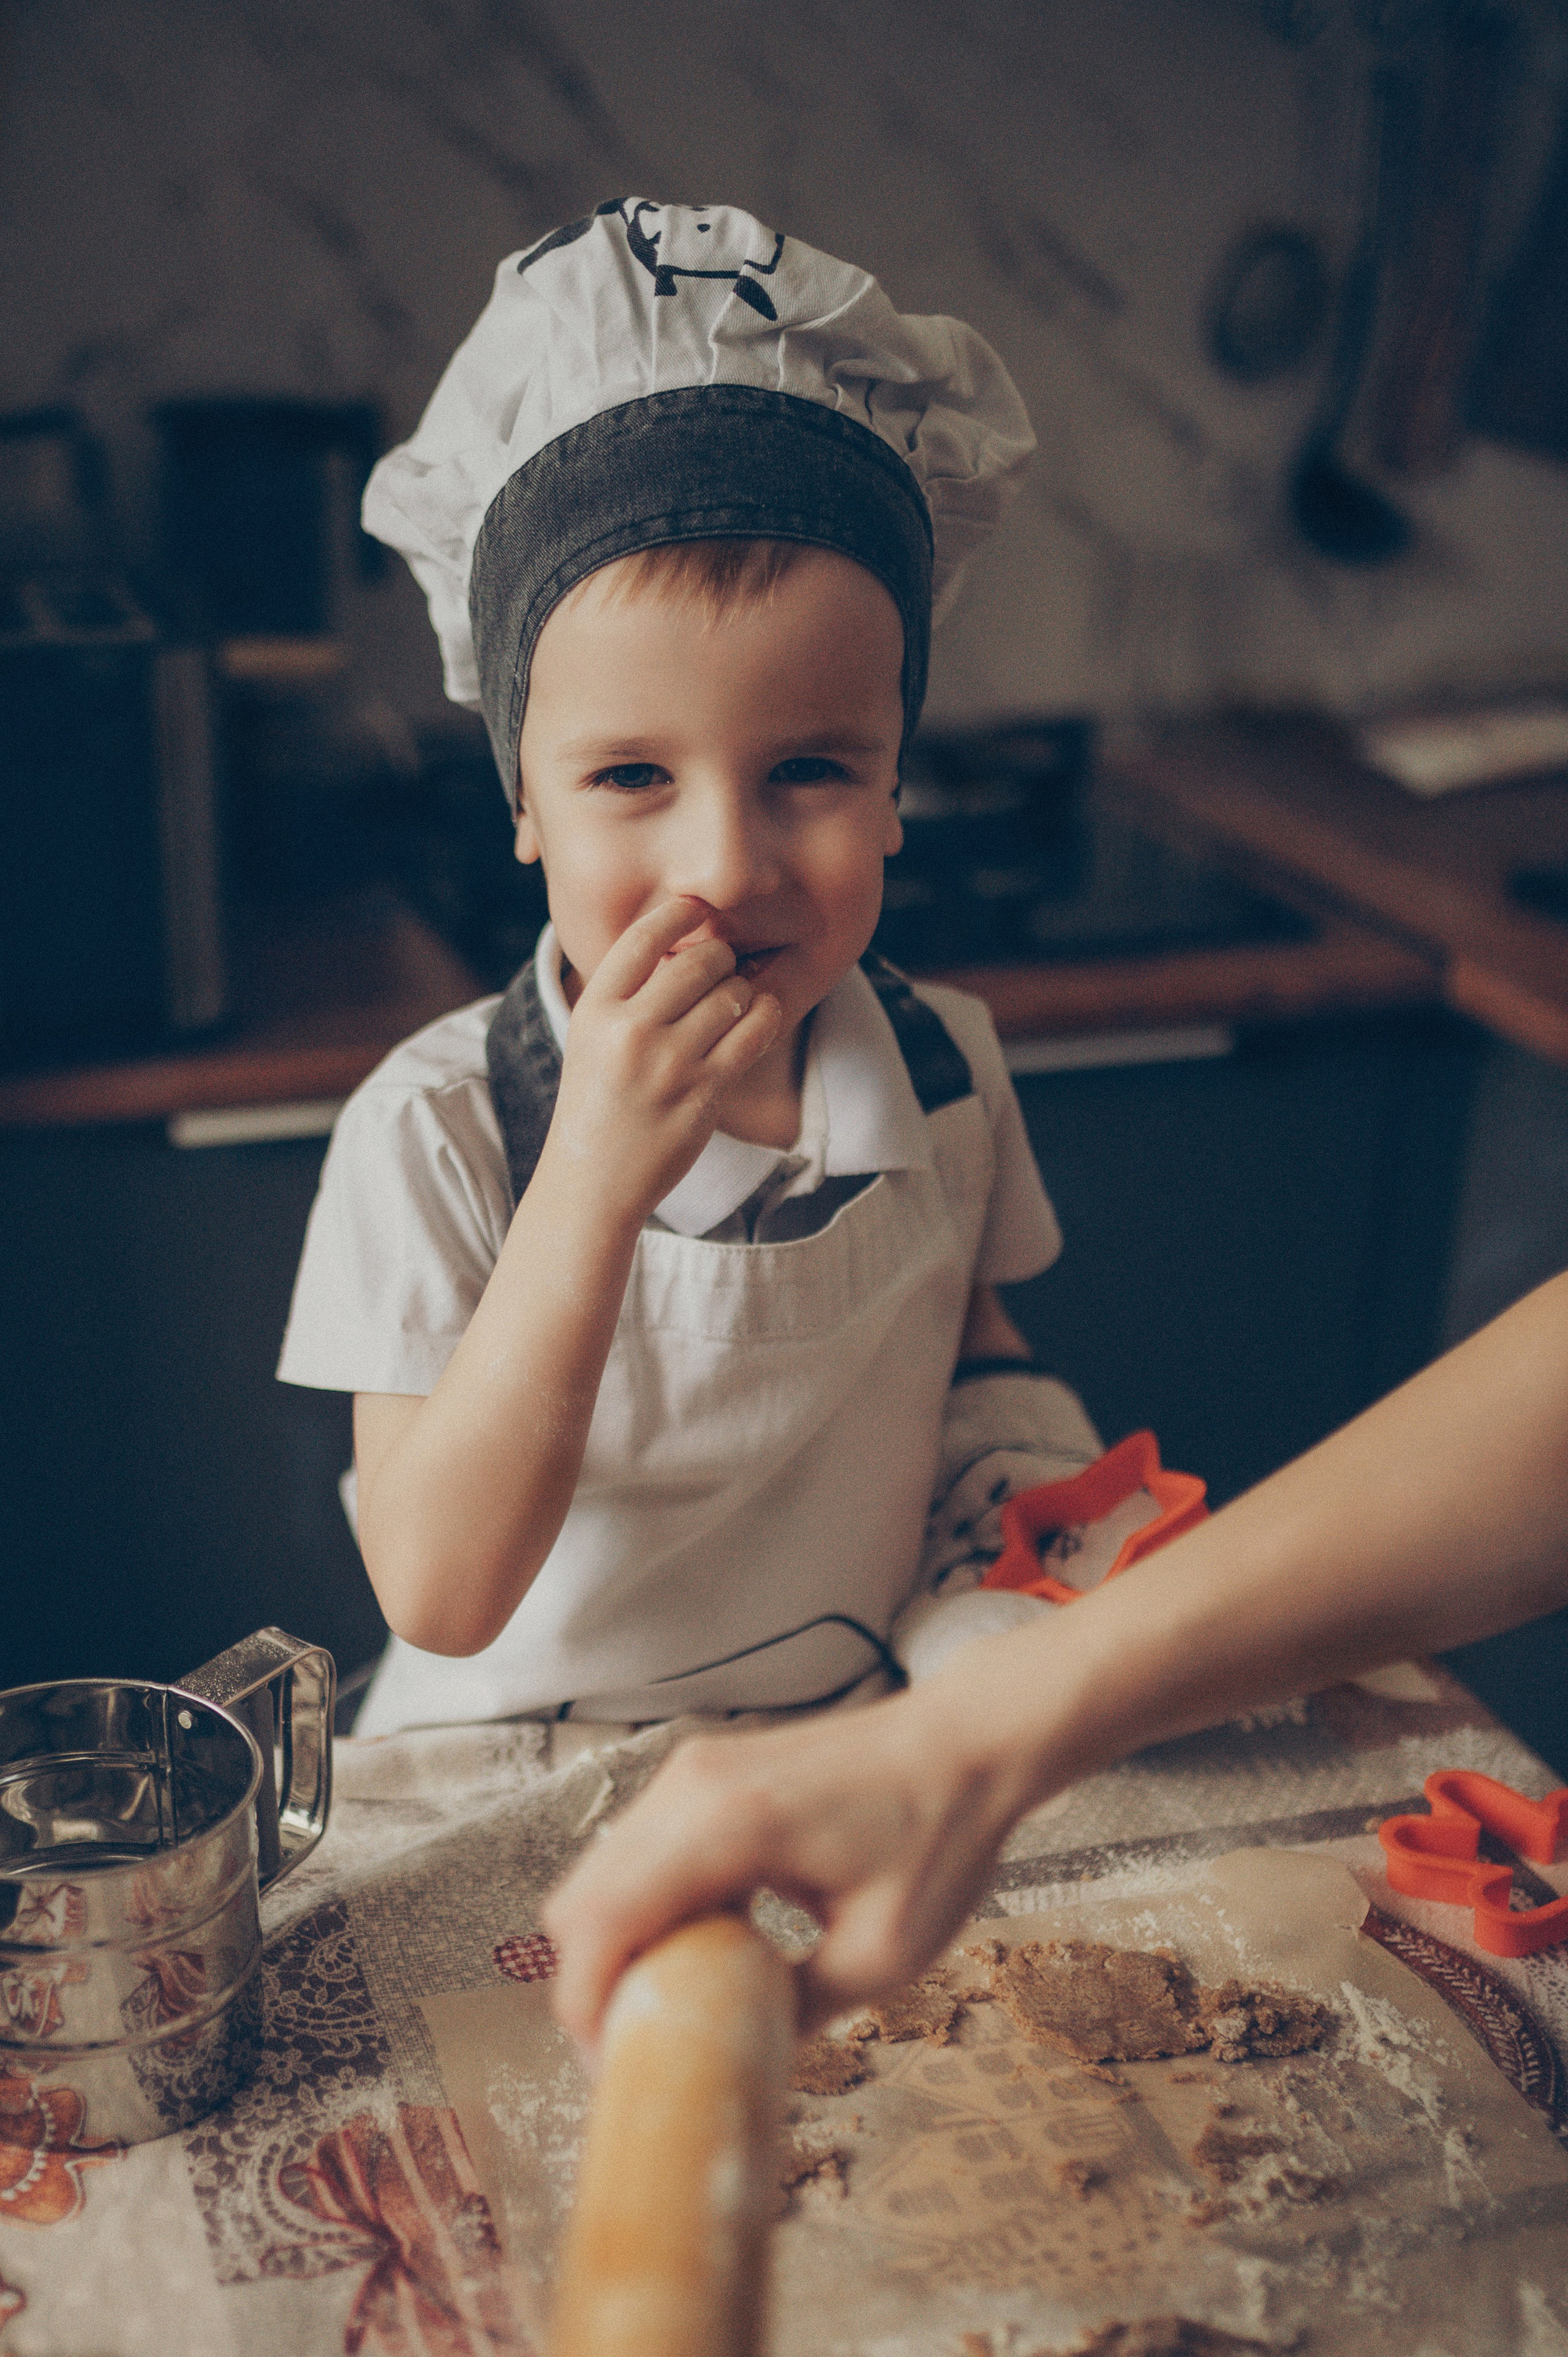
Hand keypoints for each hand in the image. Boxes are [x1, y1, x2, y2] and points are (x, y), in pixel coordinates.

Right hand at [540, 897, 782, 1225]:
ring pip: (732, 995)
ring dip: (743, 990)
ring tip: (736, 998)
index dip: (677, 915)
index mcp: (595, 1011)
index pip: (642, 938)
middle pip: (697, 962)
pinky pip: (753, 1035)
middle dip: (719, 957)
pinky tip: (762, 1013)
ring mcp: (670, 1064)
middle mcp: (630, 1032)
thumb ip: (626, 994)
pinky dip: (766, 1015)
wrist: (593, 1182)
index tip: (694, 911)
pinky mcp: (704, 1093)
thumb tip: (681, 943)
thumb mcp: (589, 1039)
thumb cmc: (595, 1105)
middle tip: (721, 966)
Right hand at [542, 1687, 1017, 2057]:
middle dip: (591, 1981)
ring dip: (618, 1941)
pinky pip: (643, 1848)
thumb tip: (737, 2055)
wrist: (968, 1741)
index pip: (604, 1918)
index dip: (584, 2004)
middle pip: (582, 1898)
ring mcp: (695, 1770)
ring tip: (675, 2001)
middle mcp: (693, 1786)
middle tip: (640, 2045)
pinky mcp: (708, 1771)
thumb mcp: (883, 1953)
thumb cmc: (939, 1836)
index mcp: (729, 1825)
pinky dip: (648, 1904)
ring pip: (604, 1871)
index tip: (611, 2067)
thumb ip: (798, 2009)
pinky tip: (706, 1944)